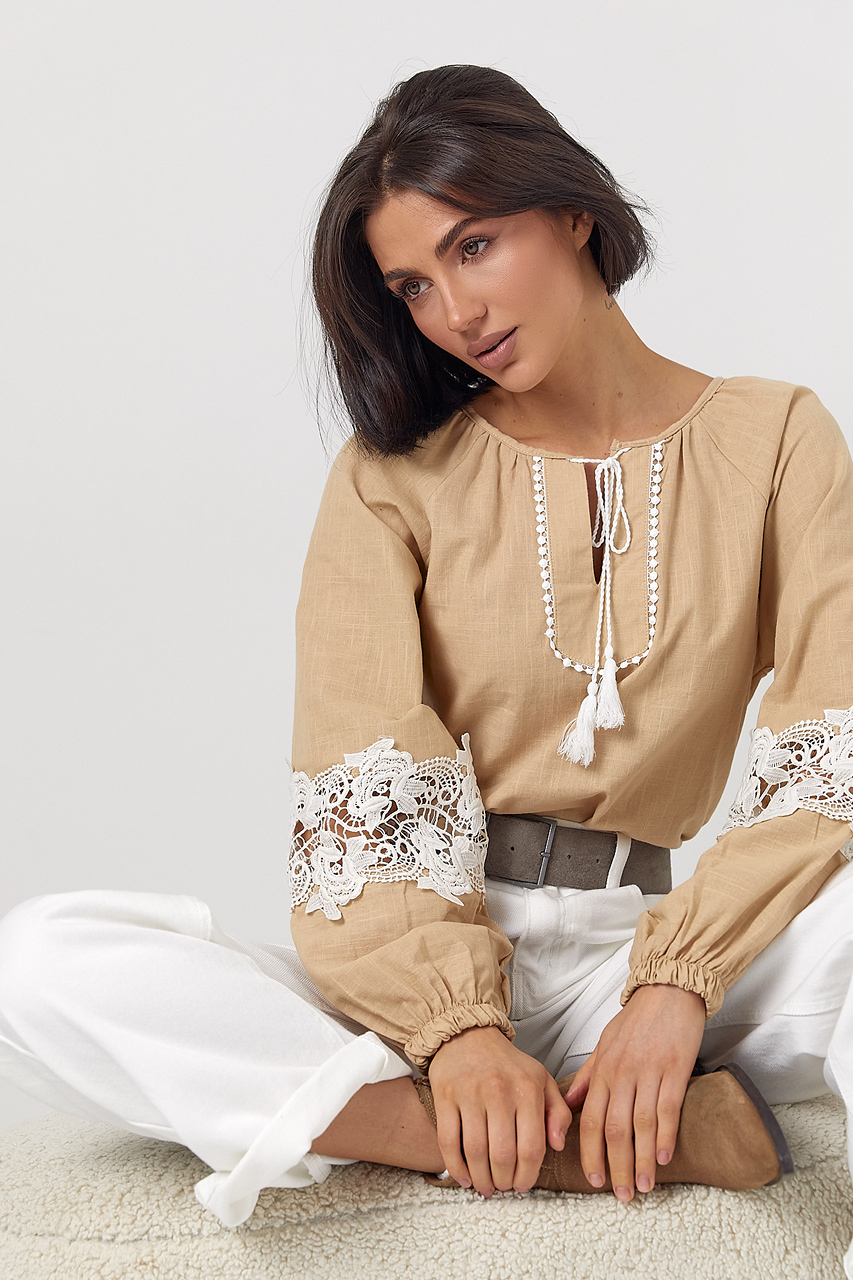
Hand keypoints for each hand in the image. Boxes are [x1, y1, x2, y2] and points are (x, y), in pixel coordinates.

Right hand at [428, 1025, 571, 1196]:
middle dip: (503, 1181)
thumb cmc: (507, 1064)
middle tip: (503, 1187)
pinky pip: (448, 1140)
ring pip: (475, 1151)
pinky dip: (455, 1166)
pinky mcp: (445, 1095)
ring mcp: (470, 1093)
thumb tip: (558, 1145)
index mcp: (527, 1089)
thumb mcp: (542, 1080)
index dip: (527, 1175)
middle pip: (502, 1154)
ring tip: (485, 1186)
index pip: (532, 1147)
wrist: (469, 1035)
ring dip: (480, 1178)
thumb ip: (559, 1112)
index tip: (523, 1186)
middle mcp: (499, 1091)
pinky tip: (463, 1177)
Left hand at [562, 983, 705, 1201]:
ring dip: (642, 1160)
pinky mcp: (674, 1069)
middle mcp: (622, 1074)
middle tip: (621, 1195)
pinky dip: (665, 1136)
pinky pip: (667, 1108)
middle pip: (614, 1128)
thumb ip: (588, 1077)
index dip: (590, 1152)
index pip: (590, 1119)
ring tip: (644, 1187)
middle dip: (616, 1166)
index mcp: (603, 1070)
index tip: (594, 1179)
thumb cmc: (636, 1020)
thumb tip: (570, 1105)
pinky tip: (664, 1158)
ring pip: (641, 1125)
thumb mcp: (604, 1045)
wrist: (667, 992)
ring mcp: (648, 1072)